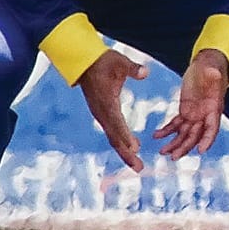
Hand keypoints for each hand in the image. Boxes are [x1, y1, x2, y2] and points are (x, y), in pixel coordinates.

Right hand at [78, 49, 148, 171]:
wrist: (84, 62)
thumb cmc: (103, 61)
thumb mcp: (119, 62)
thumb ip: (132, 68)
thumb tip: (144, 72)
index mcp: (106, 102)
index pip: (117, 122)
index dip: (125, 136)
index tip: (135, 148)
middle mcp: (101, 112)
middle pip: (114, 137)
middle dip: (126, 153)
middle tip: (139, 167)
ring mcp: (100, 114)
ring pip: (112, 137)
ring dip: (124, 151)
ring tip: (137, 165)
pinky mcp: (102, 113)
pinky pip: (112, 131)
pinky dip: (121, 141)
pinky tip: (133, 147)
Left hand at [154, 49, 228, 159]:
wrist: (206, 64)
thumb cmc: (212, 66)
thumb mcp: (212, 68)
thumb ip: (213, 73)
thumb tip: (214, 73)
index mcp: (214, 107)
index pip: (212, 128)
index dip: (207, 140)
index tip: (200, 150)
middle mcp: (205, 114)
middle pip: (195, 135)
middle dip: (185, 147)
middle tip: (173, 156)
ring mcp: (195, 114)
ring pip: (184, 134)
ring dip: (174, 143)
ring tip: (162, 151)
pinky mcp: (185, 110)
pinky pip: (175, 124)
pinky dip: (166, 131)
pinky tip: (156, 135)